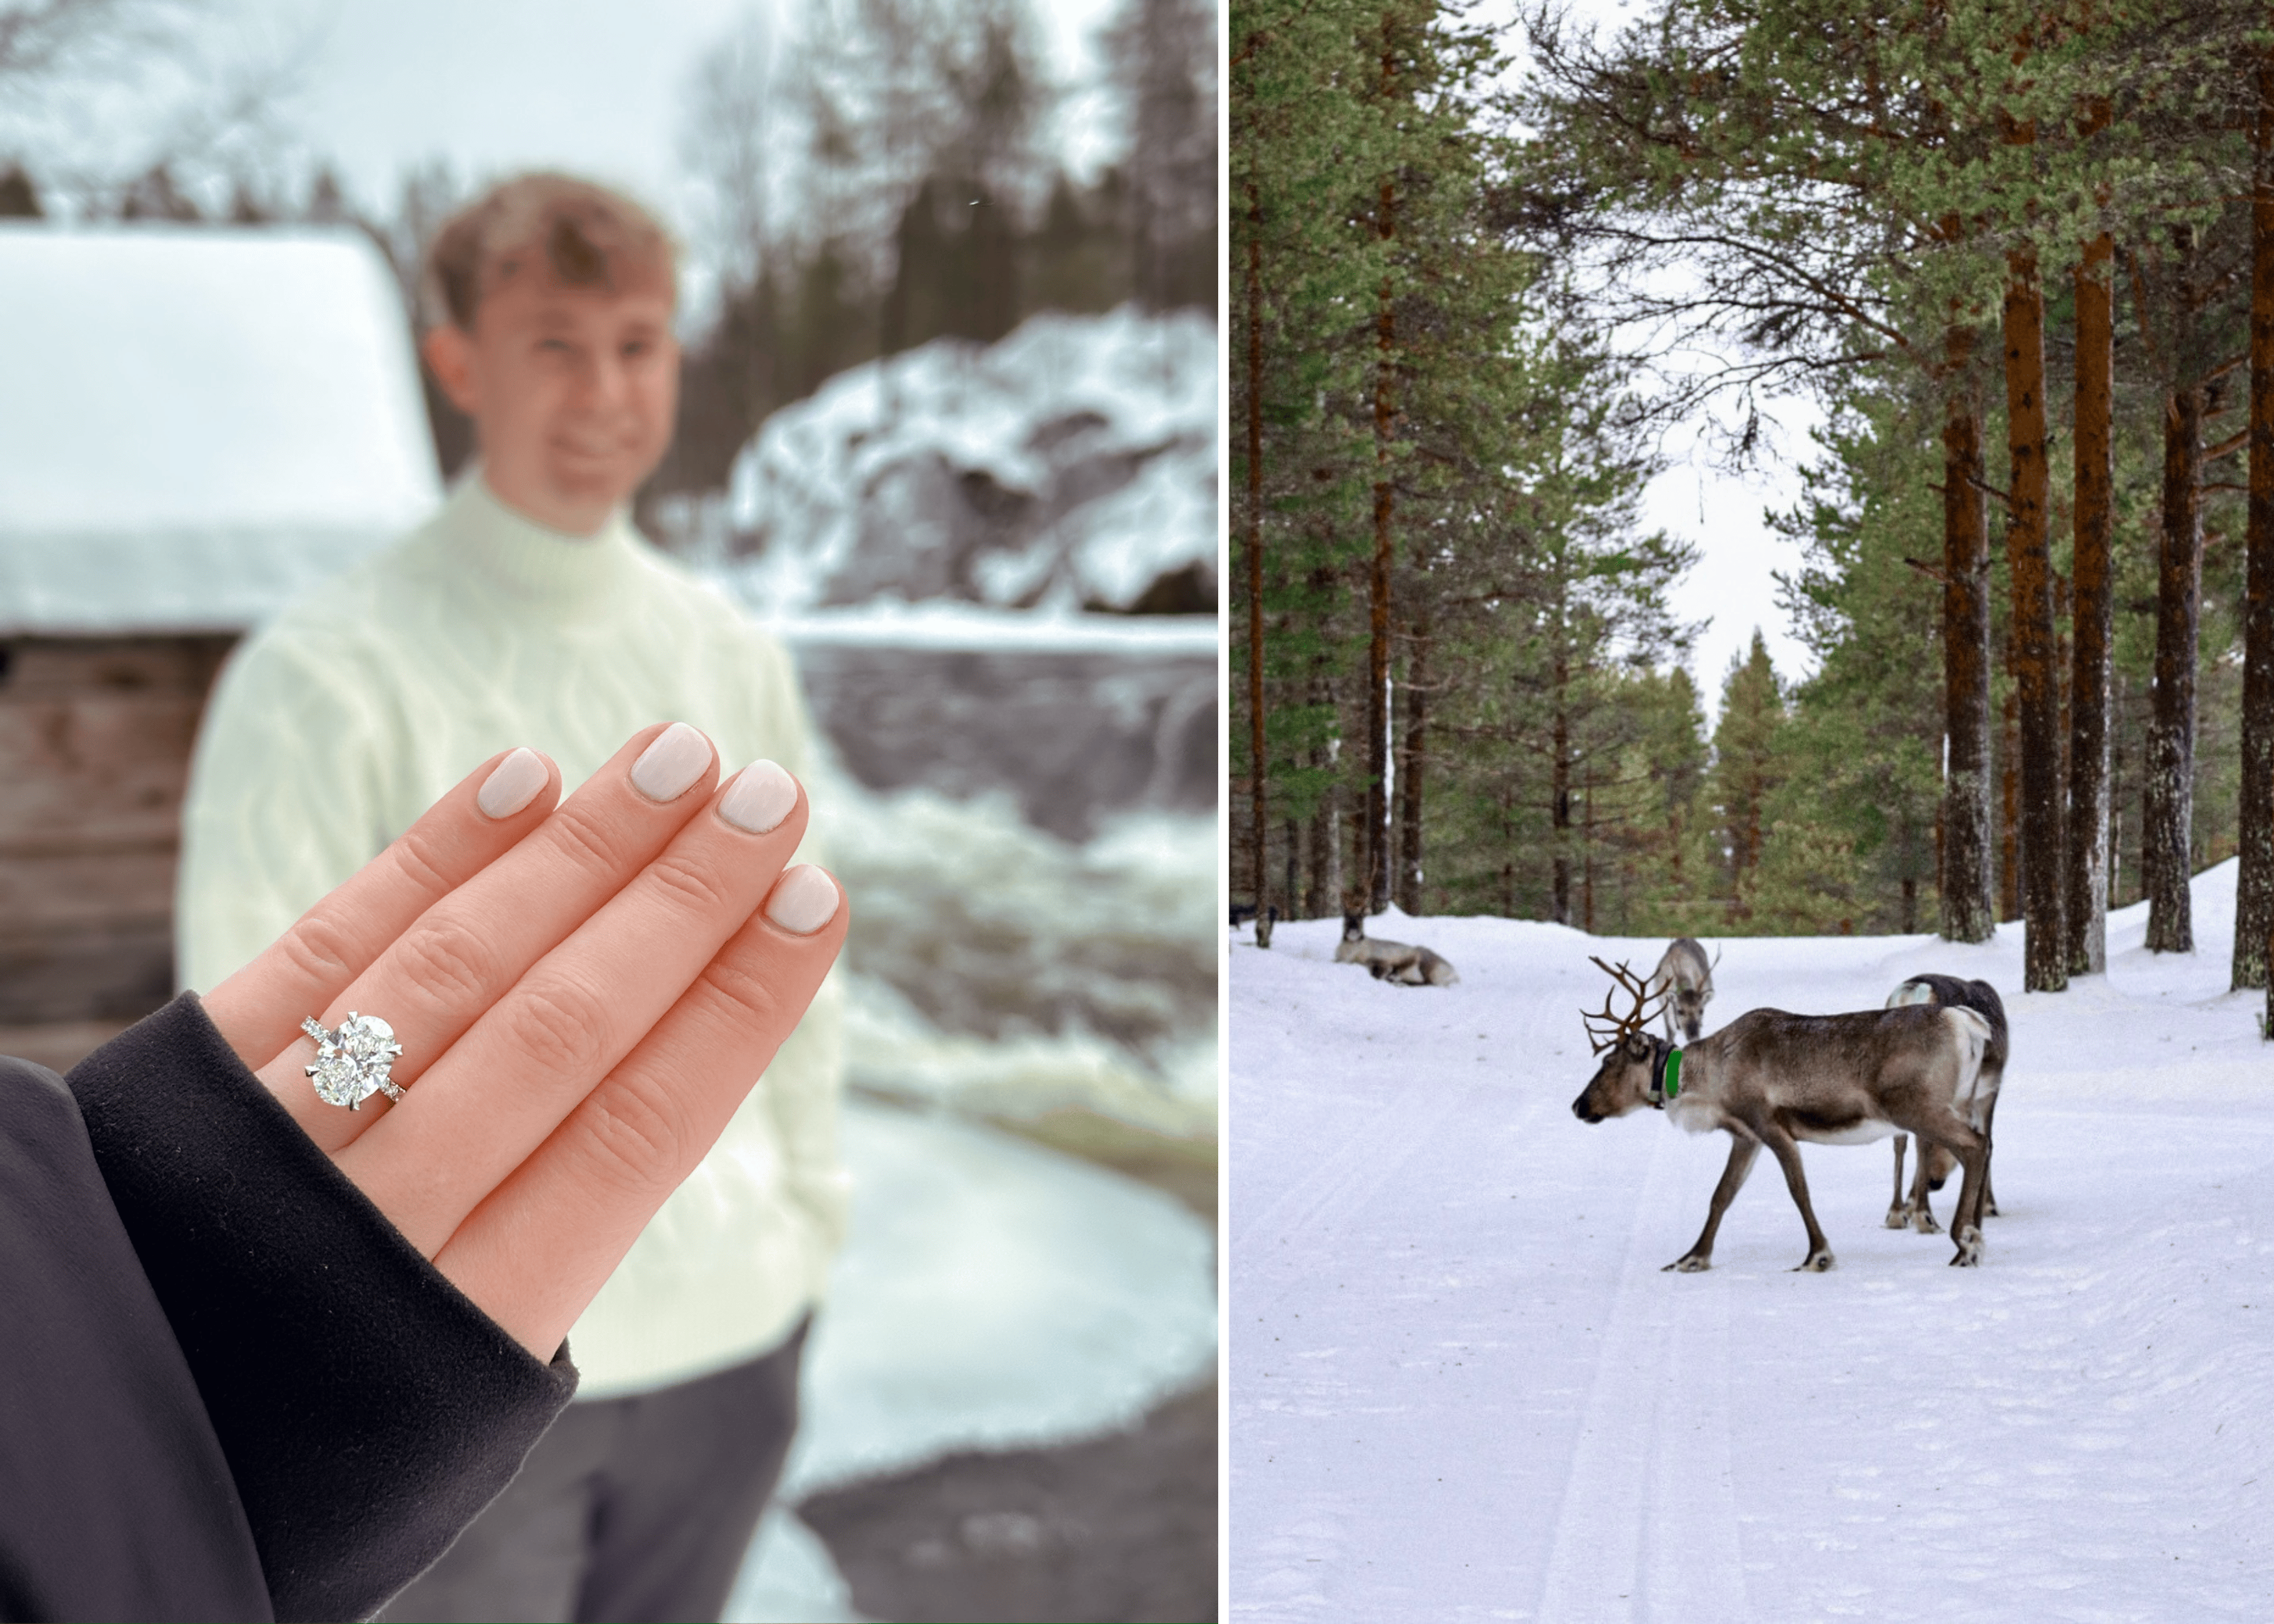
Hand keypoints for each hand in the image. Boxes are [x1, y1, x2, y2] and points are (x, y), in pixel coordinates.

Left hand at [197, 722, 847, 1358]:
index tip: (817, 903)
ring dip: (580, 851)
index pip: (640, 1131)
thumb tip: (684, 1039)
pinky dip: (428, 859)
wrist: (121, 1433)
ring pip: (455, 971)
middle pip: (560, 1032)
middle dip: (681, 904)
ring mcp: (276, 1146)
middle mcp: (377, 1229)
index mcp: (472, 1326)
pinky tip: (523, 781)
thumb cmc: (331, 1405)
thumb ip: (556, 1230)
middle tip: (776, 799)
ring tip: (679, 757)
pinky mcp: (192, 1082)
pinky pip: (327, 950)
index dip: (737, 1008)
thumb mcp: (459, 1379)